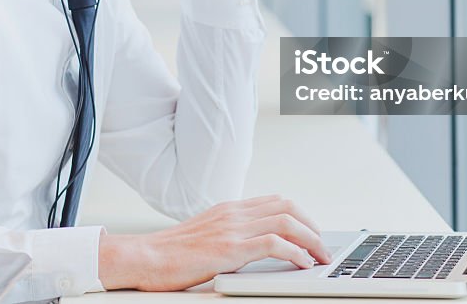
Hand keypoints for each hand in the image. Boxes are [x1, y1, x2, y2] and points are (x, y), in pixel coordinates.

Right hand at [98, 195, 330, 290]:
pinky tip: (302, 264)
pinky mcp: (230, 248)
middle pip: (287, 206)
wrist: (144, 257)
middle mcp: (233, 213)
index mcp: (228, 209)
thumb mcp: (204, 235)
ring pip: (286, 221)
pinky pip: (274, 243)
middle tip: (323, 246)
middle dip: (312, 226)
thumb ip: (227, 234)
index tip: (312, 234)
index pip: (274, 202)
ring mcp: (232, 229)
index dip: (300, 216)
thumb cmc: (169, 254)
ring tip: (321, 257)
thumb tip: (251, 245)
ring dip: (310, 239)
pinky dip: (295, 252)